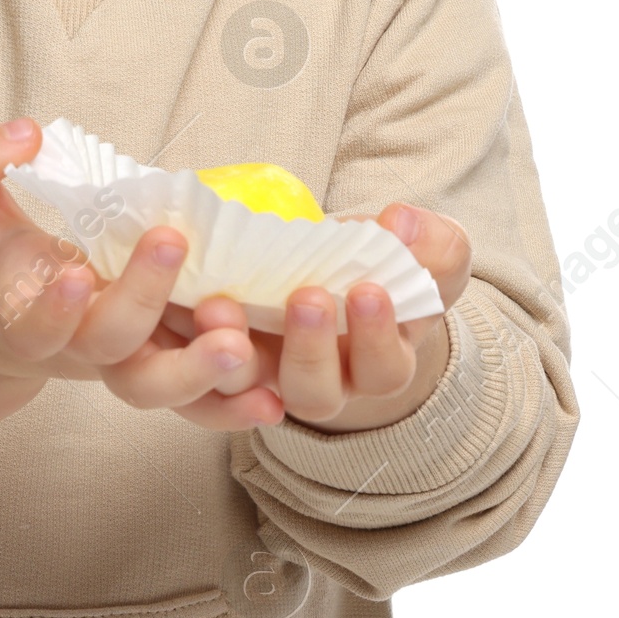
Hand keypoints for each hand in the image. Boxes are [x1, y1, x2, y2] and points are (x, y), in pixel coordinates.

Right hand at [0, 119, 280, 429]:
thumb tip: (26, 135)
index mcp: (13, 303)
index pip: (29, 318)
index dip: (52, 305)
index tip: (75, 271)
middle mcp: (66, 340)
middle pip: (106, 346)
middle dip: (140, 303)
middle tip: (171, 244)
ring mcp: (110, 356)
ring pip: (152, 385)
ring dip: (197, 373)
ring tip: (239, 346)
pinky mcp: (147, 359)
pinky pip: (189, 400)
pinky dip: (228, 407)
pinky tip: (271, 398)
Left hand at [158, 203, 472, 432]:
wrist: (333, 268)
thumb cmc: (385, 264)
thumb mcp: (424, 251)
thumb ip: (430, 244)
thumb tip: (403, 225)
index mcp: (379, 362)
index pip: (383, 368)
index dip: (377, 336)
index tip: (368, 288)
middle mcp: (324, 382)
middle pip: (316, 393)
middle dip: (310, 348)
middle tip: (308, 296)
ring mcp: (267, 372)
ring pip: (250, 388)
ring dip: (235, 357)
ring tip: (224, 306)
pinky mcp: (220, 354)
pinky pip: (201, 369)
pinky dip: (191, 345)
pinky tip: (188, 306)